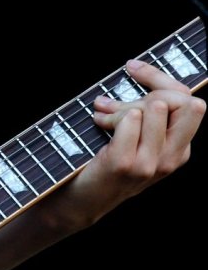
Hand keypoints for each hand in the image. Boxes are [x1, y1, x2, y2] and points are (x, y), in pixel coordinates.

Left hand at [63, 58, 204, 225]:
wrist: (82, 201)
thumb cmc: (107, 163)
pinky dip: (111, 115)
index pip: (188, 100)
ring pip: (152, 108)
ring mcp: (149, 163)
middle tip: (120, 99)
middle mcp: (171, 159)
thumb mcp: (138, 139)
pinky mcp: (125, 163)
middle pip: (181, 101)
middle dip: (152, 88)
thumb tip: (142, 70)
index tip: (133, 67)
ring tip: (103, 114)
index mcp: (180, 150)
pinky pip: (129, 119)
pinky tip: (99, 122)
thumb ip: (149, 114)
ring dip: (122, 105)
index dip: (159, 77)